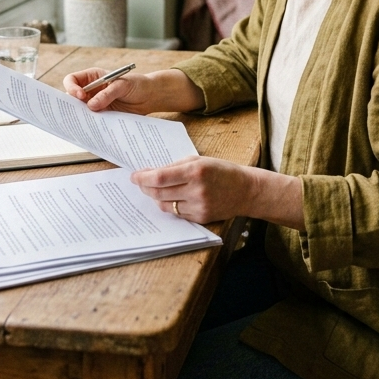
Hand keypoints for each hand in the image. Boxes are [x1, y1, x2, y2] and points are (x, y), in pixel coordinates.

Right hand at [63, 67, 204, 114]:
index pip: (72, 80)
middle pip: (72, 97)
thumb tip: (92, 106)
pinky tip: (94, 127)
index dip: (72, 87)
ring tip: (85, 122)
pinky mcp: (102, 114)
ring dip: (81, 116)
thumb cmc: (137, 84)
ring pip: (81, 110)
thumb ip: (107, 94)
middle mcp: (91, 90)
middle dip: (72, 105)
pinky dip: (91, 124)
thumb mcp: (123, 85)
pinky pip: (92, 120)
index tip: (80, 96)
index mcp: (93, 77)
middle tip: (77, 112)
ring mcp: (96, 103)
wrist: (150, 97)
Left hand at [131, 156, 257, 224]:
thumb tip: (151, 172)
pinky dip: (170, 206)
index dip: (143, 178)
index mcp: (195, 171)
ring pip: (165, 205)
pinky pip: (177, 213)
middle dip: (146, 188)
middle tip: (140, 183)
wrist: (245, 190)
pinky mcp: (201, 218)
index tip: (134, 176)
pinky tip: (171, 198)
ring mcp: (198, 206)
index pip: (160, 177)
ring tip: (154, 190)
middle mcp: (196, 190)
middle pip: (159, 193)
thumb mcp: (198, 160)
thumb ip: (175, 166)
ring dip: (156, 198)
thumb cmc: (221, 171)